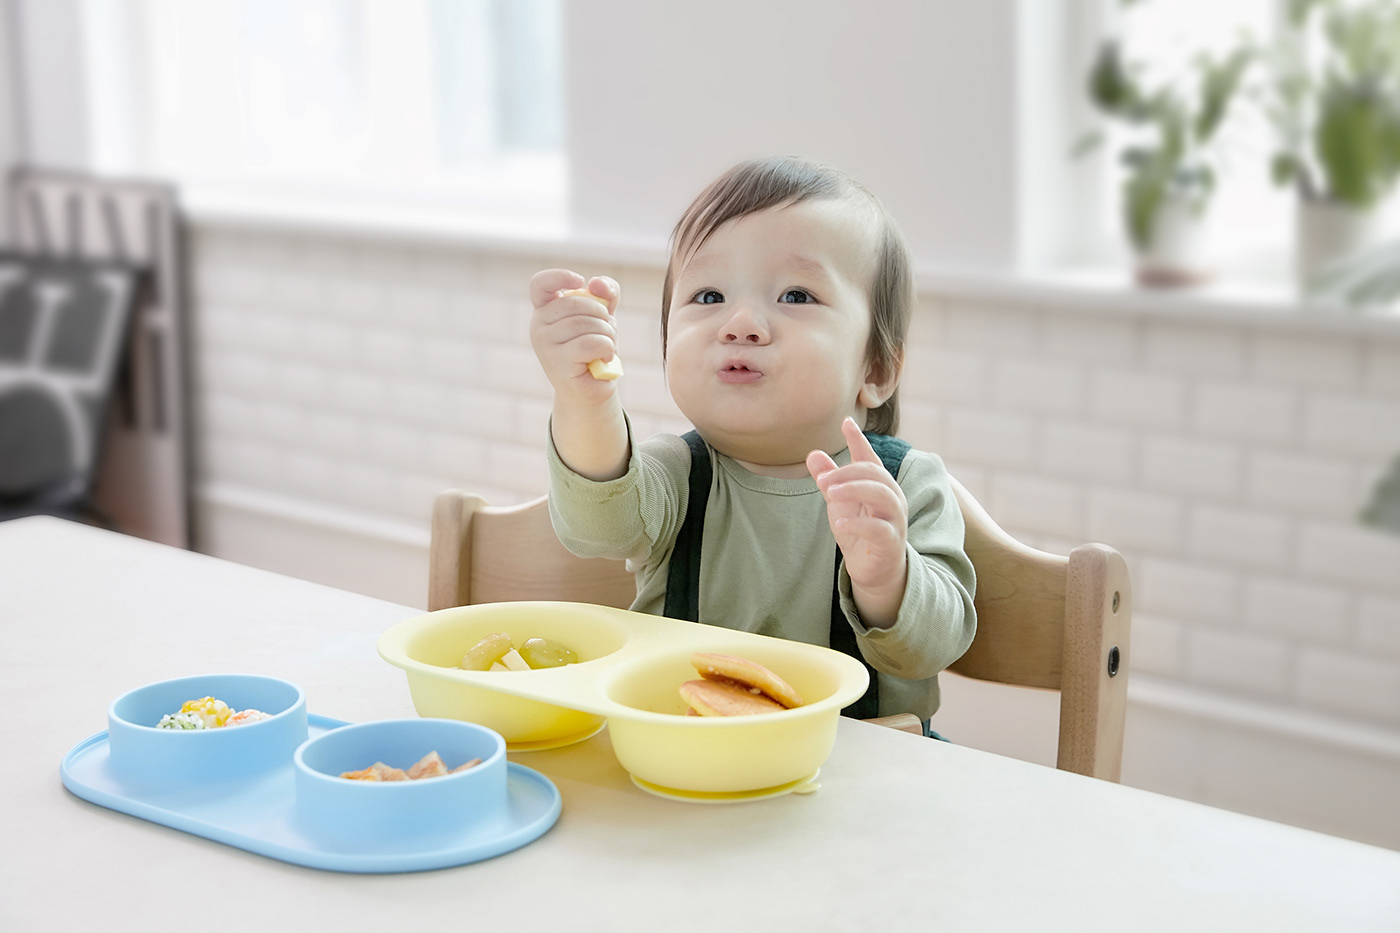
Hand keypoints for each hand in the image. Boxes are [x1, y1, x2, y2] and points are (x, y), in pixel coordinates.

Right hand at [528, 269, 619, 402]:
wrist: (592, 387)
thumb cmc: (594, 348)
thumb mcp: (602, 315)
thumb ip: (606, 292)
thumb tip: (597, 284)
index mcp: (545, 310)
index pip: (540, 284)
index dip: (559, 277)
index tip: (580, 281)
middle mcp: (538, 326)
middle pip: (575, 303)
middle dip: (601, 314)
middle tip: (607, 330)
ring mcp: (545, 346)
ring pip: (584, 324)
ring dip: (607, 333)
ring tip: (607, 346)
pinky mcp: (558, 365)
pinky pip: (589, 344)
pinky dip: (606, 348)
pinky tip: (606, 357)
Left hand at [807, 417, 908, 626]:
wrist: (875, 571)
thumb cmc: (859, 532)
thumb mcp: (840, 503)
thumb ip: (829, 480)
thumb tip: (813, 453)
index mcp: (879, 485)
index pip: (870, 458)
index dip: (859, 441)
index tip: (845, 422)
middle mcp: (892, 498)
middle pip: (874, 473)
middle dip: (847, 472)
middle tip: (822, 479)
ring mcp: (894, 519)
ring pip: (882, 495)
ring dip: (854, 489)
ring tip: (830, 493)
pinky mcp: (891, 542)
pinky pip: (879, 529)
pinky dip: (859, 524)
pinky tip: (841, 523)